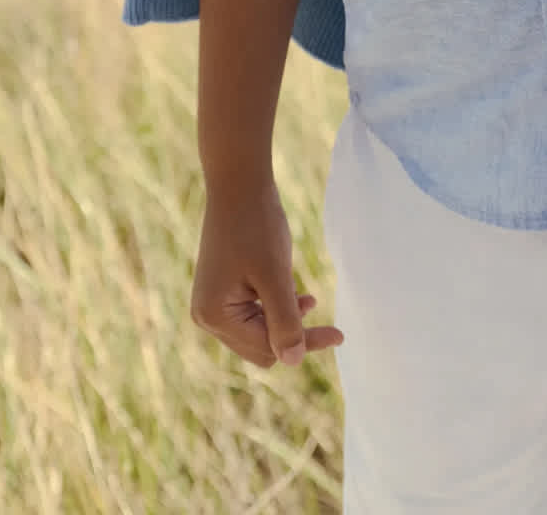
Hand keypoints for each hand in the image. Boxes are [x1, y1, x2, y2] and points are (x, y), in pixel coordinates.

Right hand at [191, 177, 342, 368]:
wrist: (238, 183)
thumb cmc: (256, 225)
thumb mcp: (275, 275)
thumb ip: (285, 320)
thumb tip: (293, 362)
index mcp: (214, 316)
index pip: (268, 348)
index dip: (304, 342)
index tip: (339, 335)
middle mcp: (207, 316)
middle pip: (261, 346)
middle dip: (291, 332)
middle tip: (327, 320)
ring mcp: (212, 303)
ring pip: (259, 331)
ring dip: (285, 318)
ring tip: (309, 297)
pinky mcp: (222, 290)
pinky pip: (254, 313)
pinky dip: (276, 307)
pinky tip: (298, 295)